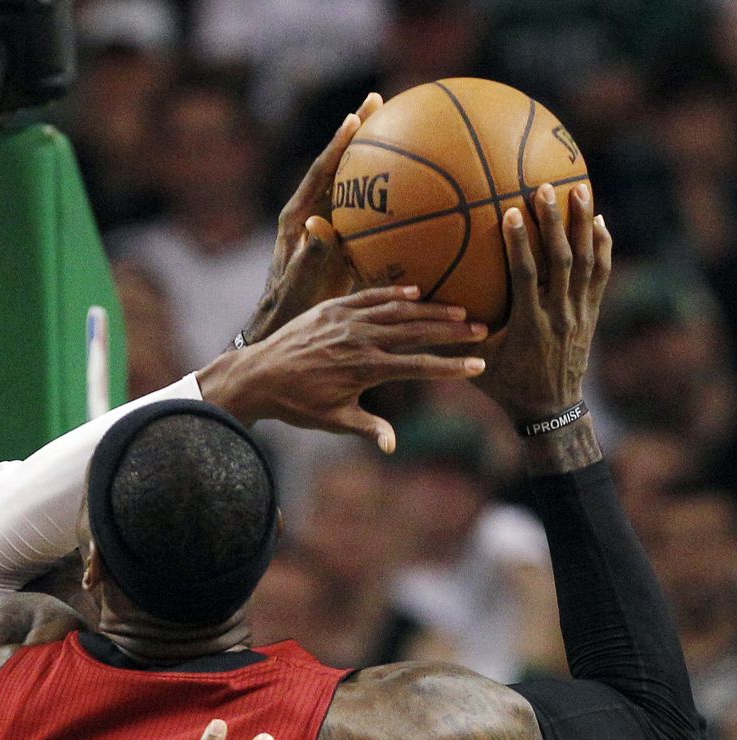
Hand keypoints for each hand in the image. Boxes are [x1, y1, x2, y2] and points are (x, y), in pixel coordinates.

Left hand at [200, 287, 486, 450]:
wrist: (257, 376)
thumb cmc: (296, 405)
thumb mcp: (333, 420)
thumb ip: (367, 429)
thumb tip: (393, 446)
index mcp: (365, 368)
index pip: (418, 365)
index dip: (451, 366)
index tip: (479, 365)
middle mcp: (360, 339)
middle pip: (417, 331)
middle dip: (453, 331)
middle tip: (483, 329)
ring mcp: (347, 320)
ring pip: (398, 310)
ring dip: (431, 310)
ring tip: (460, 311)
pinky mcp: (332, 308)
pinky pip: (370, 296)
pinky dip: (395, 294)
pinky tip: (417, 293)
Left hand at [241, 95, 382, 343]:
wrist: (288, 324)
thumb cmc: (290, 307)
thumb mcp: (301, 282)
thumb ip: (309, 255)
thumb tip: (320, 225)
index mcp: (299, 218)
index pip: (321, 171)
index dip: (337, 144)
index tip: (355, 117)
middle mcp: (314, 213)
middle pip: (340, 164)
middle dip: (360, 133)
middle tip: (380, 100)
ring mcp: (330, 224)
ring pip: (354, 182)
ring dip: (375, 156)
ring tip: (400, 126)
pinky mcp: (343, 238)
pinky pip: (368, 210)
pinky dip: (387, 194)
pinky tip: (415, 186)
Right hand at [475, 182, 610, 423]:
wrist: (551, 409)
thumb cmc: (507, 386)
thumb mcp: (479, 364)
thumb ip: (459, 337)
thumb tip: (426, 312)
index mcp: (529, 325)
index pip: (525, 277)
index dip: (519, 244)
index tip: (511, 212)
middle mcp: (557, 315)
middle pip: (561, 262)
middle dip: (554, 223)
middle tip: (545, 188)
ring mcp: (578, 313)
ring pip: (586, 262)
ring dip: (582, 224)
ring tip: (580, 188)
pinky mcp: (591, 313)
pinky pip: (600, 274)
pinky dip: (601, 246)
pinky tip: (598, 221)